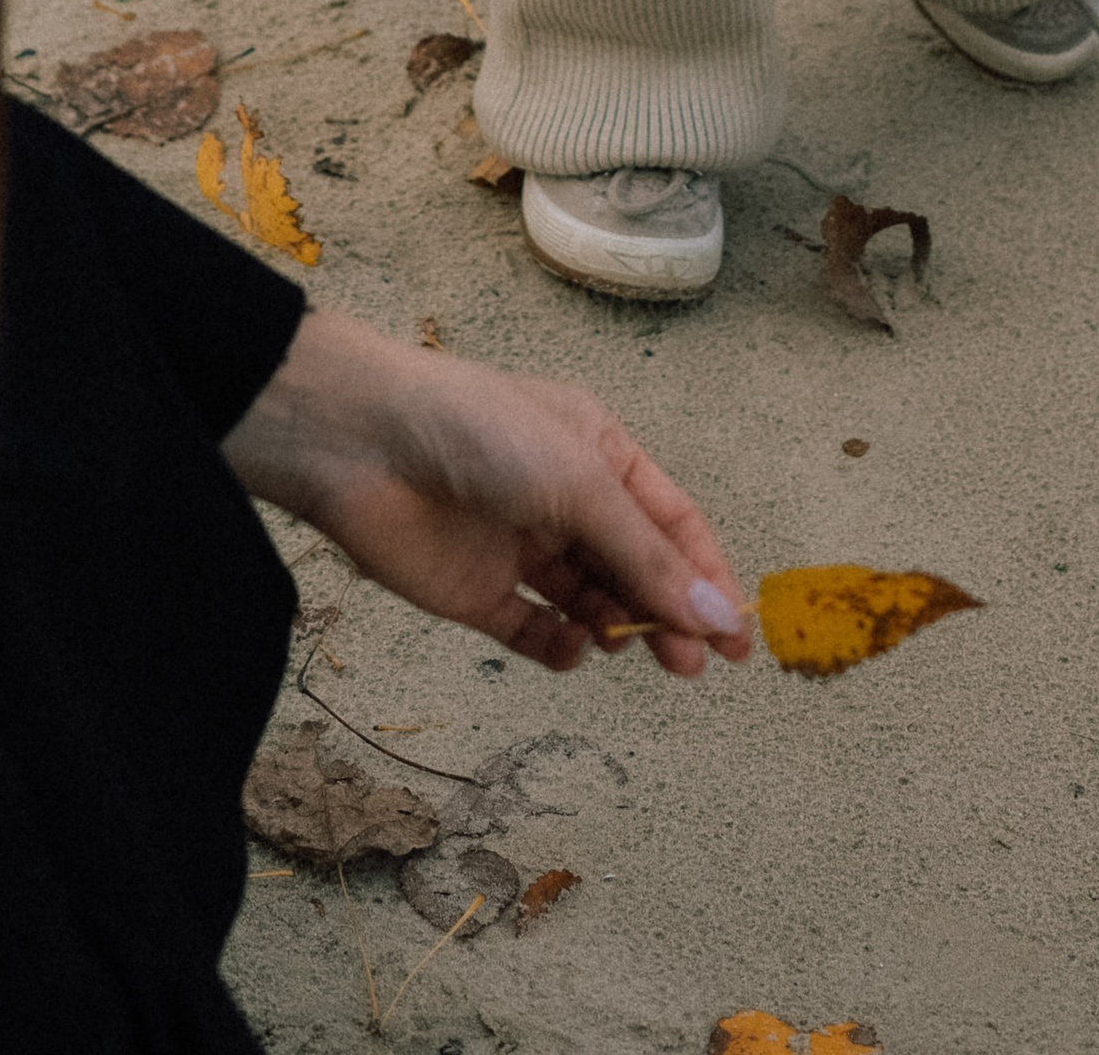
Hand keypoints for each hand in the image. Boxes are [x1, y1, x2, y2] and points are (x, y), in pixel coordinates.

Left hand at [222, 309, 753, 678]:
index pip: (670, 522)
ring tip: (625, 649)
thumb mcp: (580, 483)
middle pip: (633, 567)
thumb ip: (646, 556)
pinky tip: (569, 650)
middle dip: (665, 613)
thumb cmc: (480, 433)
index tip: (737, 637)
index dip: (706, 576)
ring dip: (615, 629)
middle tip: (692, 666)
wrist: (362, 445)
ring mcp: (519, 547)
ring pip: (588, 601)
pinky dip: (555, 646)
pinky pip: (530, 629)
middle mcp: (564, 499)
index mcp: (599, 452)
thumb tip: (718, 614)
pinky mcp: (474, 591)